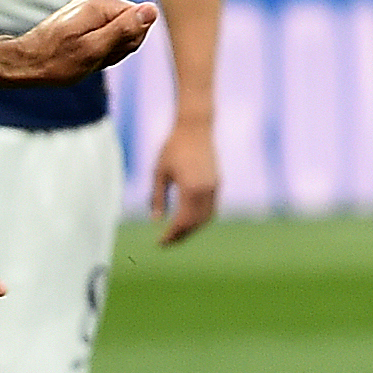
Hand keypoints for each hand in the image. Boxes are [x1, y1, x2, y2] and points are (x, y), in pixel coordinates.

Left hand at [0, 0, 157, 86]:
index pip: (141, 22)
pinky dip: (99, 46)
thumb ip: (123, 30)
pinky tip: (82, 52)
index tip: (101, 53)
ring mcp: (92, 3)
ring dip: (107, 49)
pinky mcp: (88, 12)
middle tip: (91, 57)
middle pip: (132, 26)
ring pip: (121, 31)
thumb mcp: (93, 50)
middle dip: (116, 47)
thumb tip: (151, 10)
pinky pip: (108, 32)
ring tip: (84, 55)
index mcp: (102, 2)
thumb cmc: (55, 61)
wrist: (25, 62)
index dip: (125, 45)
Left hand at [151, 116, 220, 244]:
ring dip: (192, 229)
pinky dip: (200, 218)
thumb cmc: (172, 149)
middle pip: (196, 223)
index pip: (182, 221)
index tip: (160, 243)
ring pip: (206, 217)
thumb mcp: (159, 173)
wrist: (195, 129)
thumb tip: (155, 220)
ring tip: (175, 235)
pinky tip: (187, 221)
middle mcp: (206, 190)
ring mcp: (215, 187)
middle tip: (166, 243)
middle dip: (181, 235)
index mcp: (191, 189)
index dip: (171, 235)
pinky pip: (211, 208)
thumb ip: (157, 197)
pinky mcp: (217, 182)